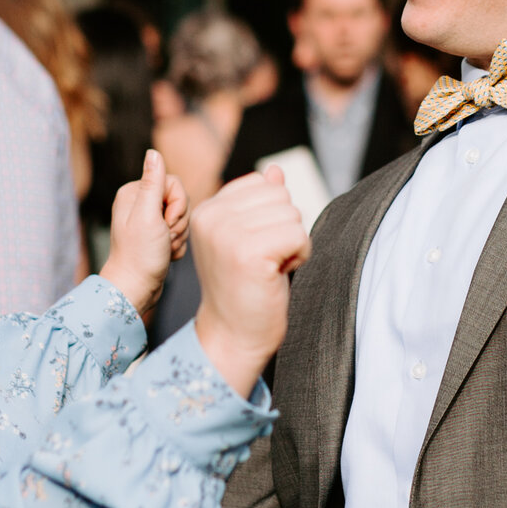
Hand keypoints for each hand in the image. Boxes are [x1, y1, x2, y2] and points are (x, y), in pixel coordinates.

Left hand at [97, 149, 189, 319]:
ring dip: (178, 236)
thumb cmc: (140, 254)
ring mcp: (147, 220)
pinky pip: (179, 232)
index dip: (177, 204)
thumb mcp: (147, 215)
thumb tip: (153, 152)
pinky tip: (164, 255)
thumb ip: (153, 183)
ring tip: (163, 248)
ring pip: (181, 217)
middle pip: (179, 199)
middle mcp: (138, 203)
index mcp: (133, 192)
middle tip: (164, 237)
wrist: (135, 288)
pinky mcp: (155, 235)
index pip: (173, 182)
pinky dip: (176, 245)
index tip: (164, 223)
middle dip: (178, 222)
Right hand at [189, 168, 311, 395]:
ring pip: (292, 214)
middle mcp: (211, 216)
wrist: (232, 336)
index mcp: (207, 209)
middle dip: (285, 229)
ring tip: (269, 270)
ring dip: (293, 245)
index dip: (272, 217)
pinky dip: (299, 257)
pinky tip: (276, 276)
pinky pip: (298, 235)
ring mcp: (227, 233)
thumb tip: (276, 171)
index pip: (263, 184)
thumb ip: (260, 203)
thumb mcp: (249, 238)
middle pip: (281, 196)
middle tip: (264, 262)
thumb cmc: (245, 290)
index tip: (254, 249)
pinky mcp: (248, 252)